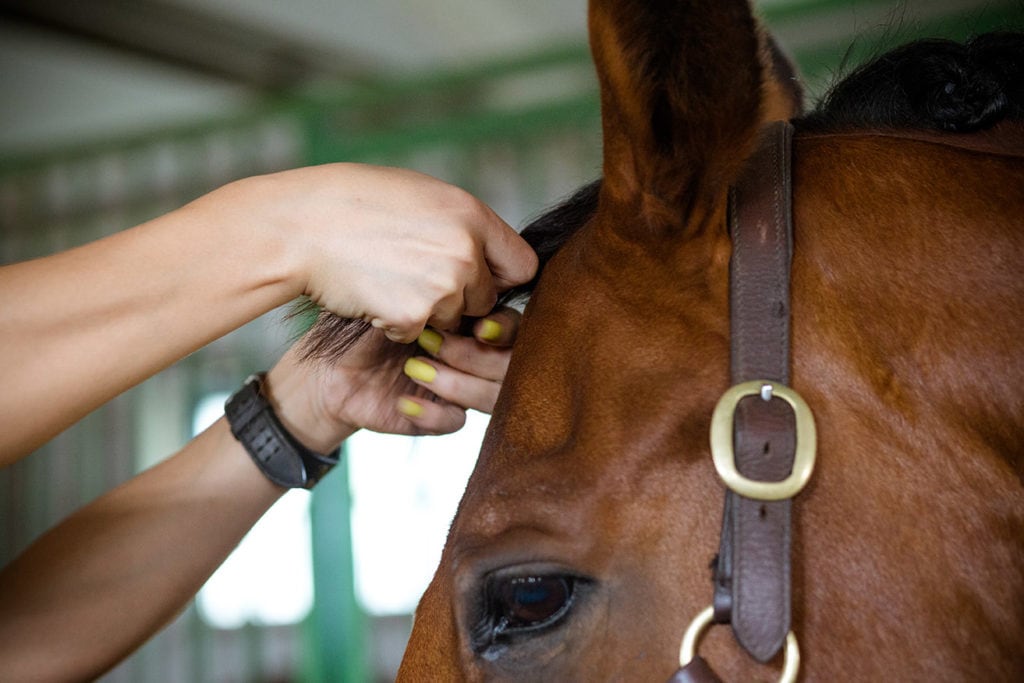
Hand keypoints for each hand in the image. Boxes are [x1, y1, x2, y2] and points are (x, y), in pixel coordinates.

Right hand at [210, 164, 536, 342]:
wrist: (303, 226)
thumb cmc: (356, 203)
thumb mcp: (423, 196)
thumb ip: (465, 225)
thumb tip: (491, 255)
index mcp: (473, 216)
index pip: (522, 265)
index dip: (501, 276)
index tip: (481, 277)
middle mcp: (466, 253)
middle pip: (485, 301)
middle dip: (460, 298)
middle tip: (417, 277)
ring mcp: (441, 289)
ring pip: (450, 321)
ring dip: (426, 312)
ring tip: (389, 278)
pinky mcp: (413, 318)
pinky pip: (416, 333)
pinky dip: (396, 323)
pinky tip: (373, 293)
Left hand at [263, 308, 521, 450]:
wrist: (329, 362)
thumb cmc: (364, 315)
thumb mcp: (399, 291)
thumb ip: (438, 284)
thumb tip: (469, 273)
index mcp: (476, 318)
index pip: (516, 326)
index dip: (505, 329)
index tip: (481, 325)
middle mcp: (477, 354)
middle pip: (512, 365)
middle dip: (478, 356)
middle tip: (436, 342)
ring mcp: (463, 386)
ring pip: (491, 395)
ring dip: (457, 382)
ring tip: (415, 367)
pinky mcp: (440, 416)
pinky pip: (456, 421)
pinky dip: (432, 412)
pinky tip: (404, 401)